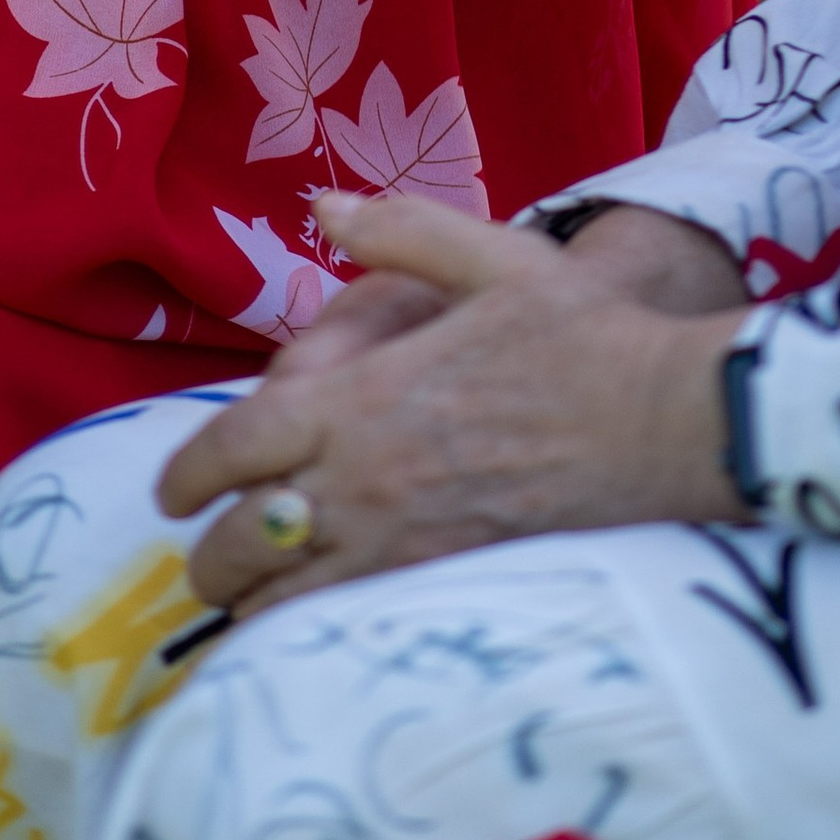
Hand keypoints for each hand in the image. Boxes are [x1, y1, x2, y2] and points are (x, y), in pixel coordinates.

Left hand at [159, 190, 750, 612]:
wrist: (668, 418)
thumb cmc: (582, 333)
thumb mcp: (491, 255)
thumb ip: (399, 229)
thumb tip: (326, 203)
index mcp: (363, 399)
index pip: (238, 447)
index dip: (190, 473)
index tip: (171, 491)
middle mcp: (370, 479)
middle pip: (250, 536)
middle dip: (211, 554)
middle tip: (201, 556)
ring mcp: (410, 540)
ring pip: (296, 596)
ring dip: (255, 601)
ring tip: (242, 603)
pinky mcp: (454, 580)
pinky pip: (357, 621)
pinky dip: (316, 632)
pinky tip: (310, 635)